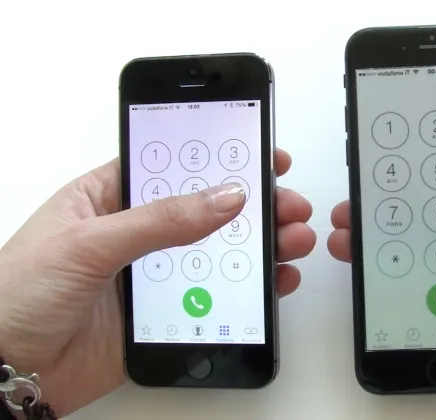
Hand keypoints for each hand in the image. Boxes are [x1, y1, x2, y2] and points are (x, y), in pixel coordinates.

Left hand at [0, 148, 314, 416]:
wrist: (3, 373)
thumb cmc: (14, 294)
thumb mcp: (88, 242)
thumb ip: (161, 220)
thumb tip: (224, 197)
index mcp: (107, 198)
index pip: (173, 168)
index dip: (218, 159)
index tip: (261, 156)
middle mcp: (134, 233)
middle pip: (205, 209)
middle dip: (252, 205)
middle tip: (288, 204)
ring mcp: (151, 275)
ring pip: (216, 252)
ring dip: (258, 245)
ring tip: (292, 239)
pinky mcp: (163, 313)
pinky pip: (214, 295)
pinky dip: (248, 289)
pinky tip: (273, 280)